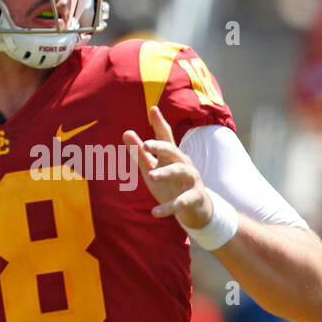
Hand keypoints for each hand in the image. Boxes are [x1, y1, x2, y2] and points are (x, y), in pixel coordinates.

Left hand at [123, 106, 212, 229]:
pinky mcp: (194, 197)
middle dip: (161, 147)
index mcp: (172, 156)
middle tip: (145, 144)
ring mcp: (191, 180)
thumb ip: (139, 153)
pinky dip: (168, 207)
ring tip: (150, 176)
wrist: (195, 209)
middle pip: (173, 151)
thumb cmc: (170, 185)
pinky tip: (155, 212)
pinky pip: (181, 202)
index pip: (165, 137)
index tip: (153, 109)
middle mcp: (183, 163)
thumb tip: (126, 132)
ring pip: (180, 172)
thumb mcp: (152, 169)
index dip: (159, 123)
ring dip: (165, 173)